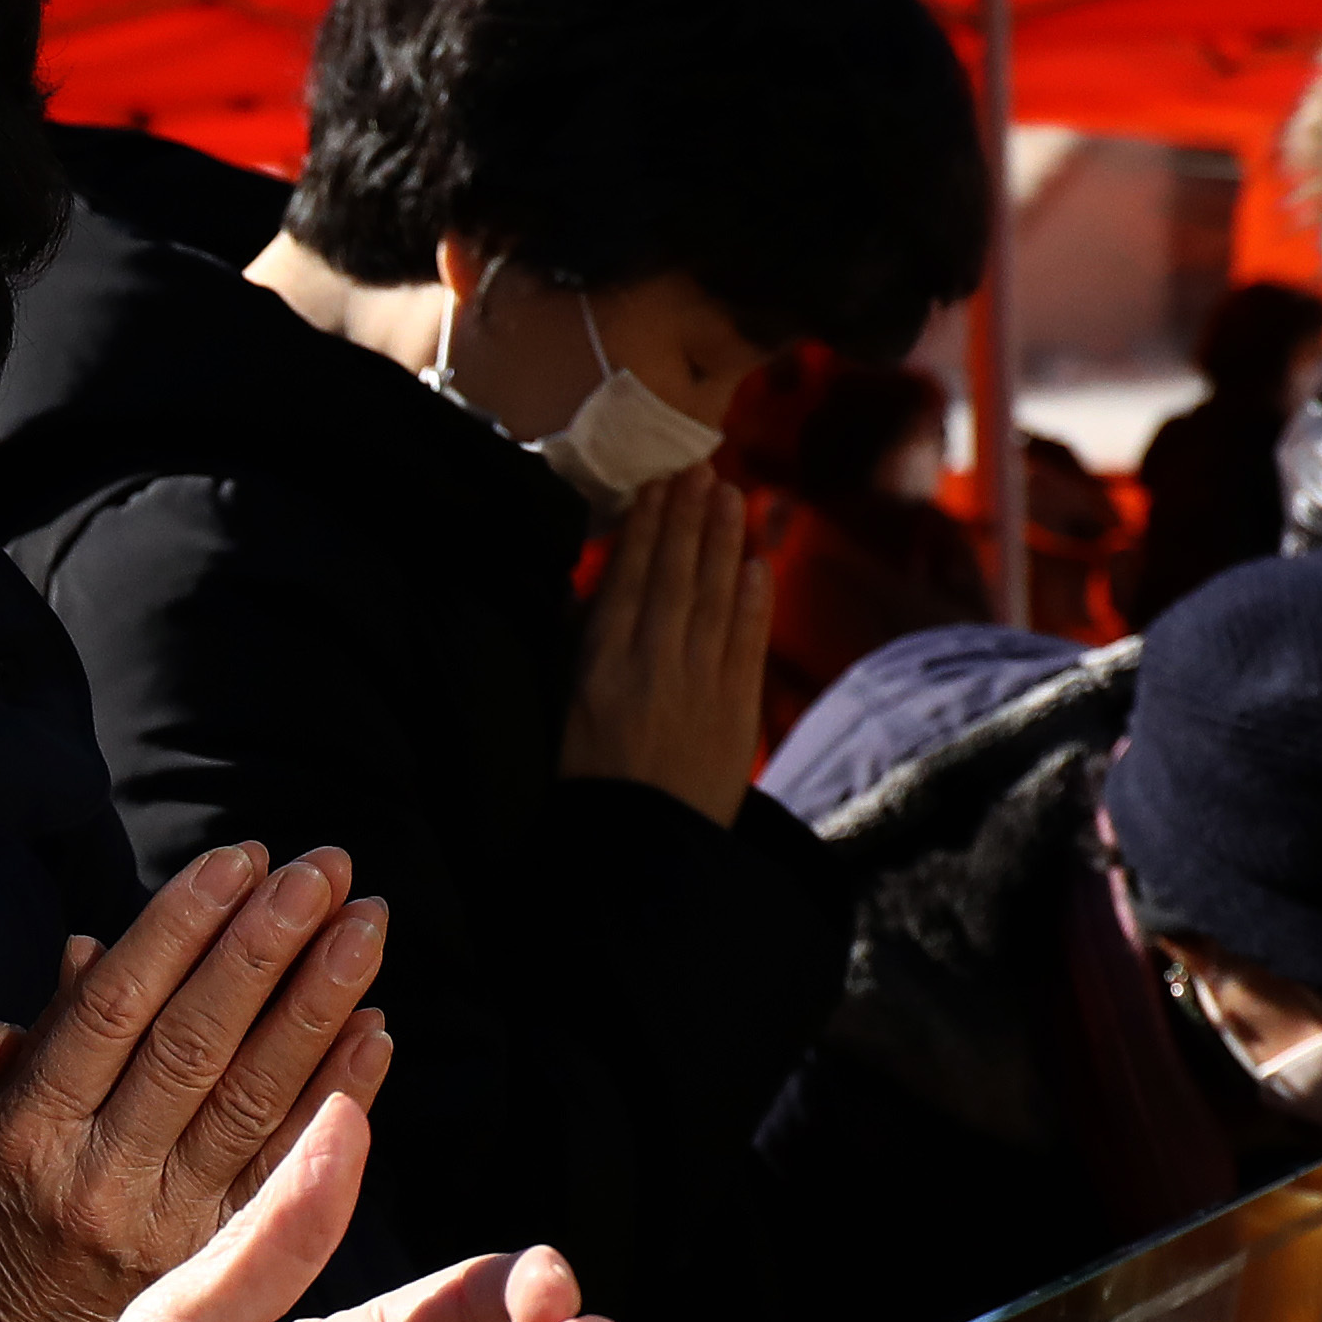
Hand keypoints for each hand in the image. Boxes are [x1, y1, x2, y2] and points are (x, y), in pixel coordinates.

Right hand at [0, 843, 398, 1321]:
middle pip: (195, 1045)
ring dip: (318, 1005)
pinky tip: (375, 1032)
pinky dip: (337, 1095)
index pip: (113, 1010)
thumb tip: (89, 954)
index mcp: (28, 1130)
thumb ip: (2, 1045)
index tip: (239, 861)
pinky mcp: (217, 1263)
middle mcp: (102, 1174)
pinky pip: (286, 1167)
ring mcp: (168, 1223)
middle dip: (265, 948)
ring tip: (365, 926)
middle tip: (323, 873)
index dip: (181, 929)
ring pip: (253, 1099)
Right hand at [560, 470, 772, 824]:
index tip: (656, 486)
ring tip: (729, 495)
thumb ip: (578, 650)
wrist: (639, 854)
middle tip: (698, 467)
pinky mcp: (736, 711)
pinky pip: (748, 643)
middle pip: (676, 576)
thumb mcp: (564, 712)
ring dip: (724, 542)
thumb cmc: (588, 786)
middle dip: (688, 518)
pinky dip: (755, 601)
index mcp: (602, 665)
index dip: (646, 529)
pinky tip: (757, 563)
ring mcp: (700, 685)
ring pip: (716, 597)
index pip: (629, 579)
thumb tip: (587, 594)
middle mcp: (653, 665)